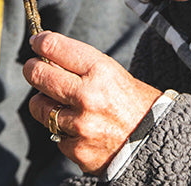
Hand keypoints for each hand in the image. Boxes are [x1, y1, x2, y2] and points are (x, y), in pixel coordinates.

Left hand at [23, 31, 161, 173]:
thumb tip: (44, 53)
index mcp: (100, 71)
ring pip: (39, 107)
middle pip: (38, 75)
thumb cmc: (133, 102)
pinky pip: (54, 134)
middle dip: (33, 69)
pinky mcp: (77, 148)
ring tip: (63, 105)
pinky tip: (80, 129)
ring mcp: (81, 125)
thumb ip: (79, 65)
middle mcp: (88, 96)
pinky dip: (63, 131)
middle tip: (35, 70)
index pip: (53, 47)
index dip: (40, 42)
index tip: (37, 43)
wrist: (157, 140)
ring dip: (46, 104)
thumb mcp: (112, 73)